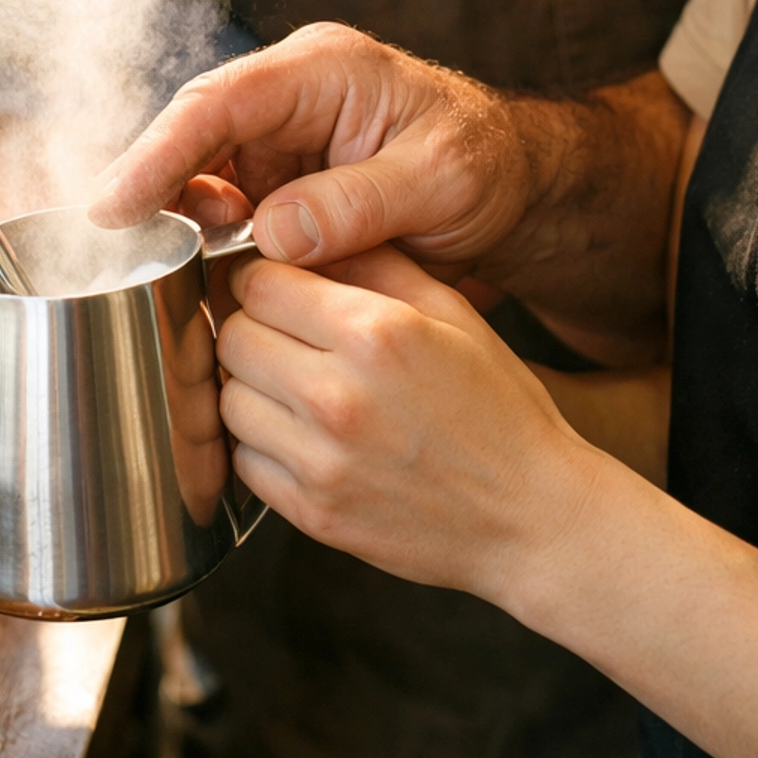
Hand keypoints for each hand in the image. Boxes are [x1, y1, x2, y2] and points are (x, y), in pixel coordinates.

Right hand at [89, 23, 531, 275]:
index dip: (159, 154)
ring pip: (199, 179)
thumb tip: (273, 231)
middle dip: (150, 193)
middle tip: (114, 258)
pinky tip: (200, 287)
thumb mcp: (440, 182)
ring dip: (180, 229)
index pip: (219, 103)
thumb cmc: (487, 166)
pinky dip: (209, 249)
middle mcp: (288, 94)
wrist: (514, 188)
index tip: (116, 207)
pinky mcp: (278, 182)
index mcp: (324, 69)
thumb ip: (359, 203)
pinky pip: (225, 213)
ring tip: (159, 282)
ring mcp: (279, 138)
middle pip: (192, 138)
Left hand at [216, 242, 602, 599]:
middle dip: (251, 326)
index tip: (276, 285)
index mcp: (375, 333)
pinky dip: (260, 444)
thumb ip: (376, 264)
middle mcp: (337, 396)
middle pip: (232, 337)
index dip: (261, 276)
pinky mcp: (312, 512)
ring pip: (227, 401)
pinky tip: (303, 436)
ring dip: (251, 387)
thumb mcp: (453, 313)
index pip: (259, 282)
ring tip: (296, 386)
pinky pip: (244, 461)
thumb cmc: (500, 411)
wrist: (530, 518)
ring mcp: (321, 461)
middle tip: (285, 334)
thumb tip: (308, 239)